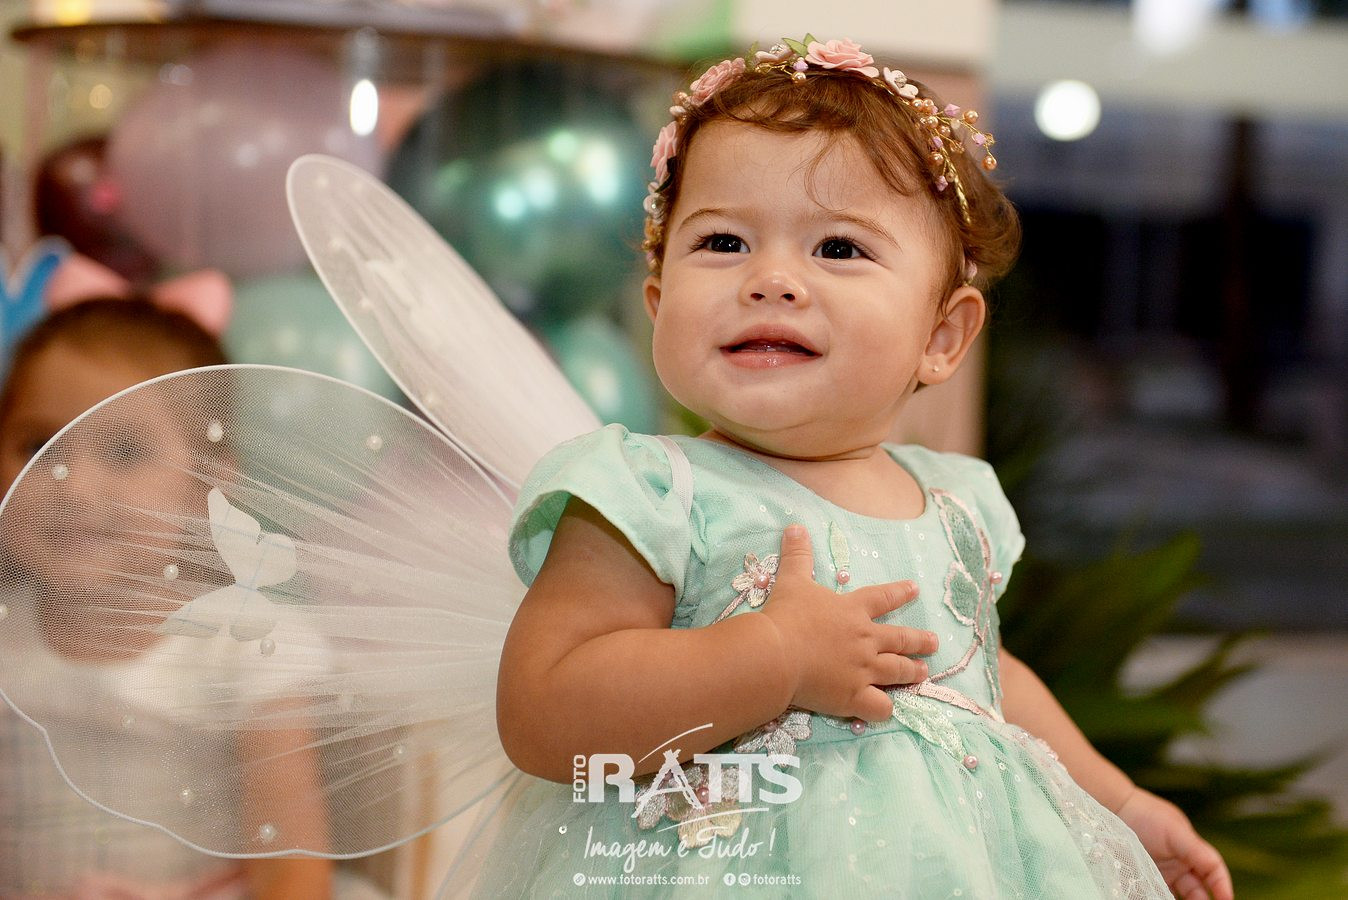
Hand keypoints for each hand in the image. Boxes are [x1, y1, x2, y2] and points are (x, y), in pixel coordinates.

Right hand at [760, 524, 937, 721]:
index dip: (900, 593)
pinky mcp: (854, 696)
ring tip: (923, 672)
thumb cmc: (785, 616)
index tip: (915, 589)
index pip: (882, 598)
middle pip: (900, 639)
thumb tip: (795, 525)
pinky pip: (880, 707)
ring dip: (912, 671)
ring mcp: (863, 669)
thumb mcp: (792, 580)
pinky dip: (885, 708)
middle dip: (920, 640)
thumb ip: (797, 555)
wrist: (777, 653)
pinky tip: (887, 708)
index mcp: (852, 611)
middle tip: (934, 642)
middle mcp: (865, 639)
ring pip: (897, 671)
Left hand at [1117, 788, 1232, 899]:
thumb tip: (1218, 874)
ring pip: (1178, 897)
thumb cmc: (1146, 815)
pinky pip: (1154, 895)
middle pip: (1199, 892)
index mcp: (1192, 852)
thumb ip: (1198, 852)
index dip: (1223, 888)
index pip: (1214, 873)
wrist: (1113, 809)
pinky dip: (1158, 899)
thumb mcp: (1176, 831)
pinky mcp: (1142, 880)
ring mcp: (1161, 874)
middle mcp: (1179, 866)